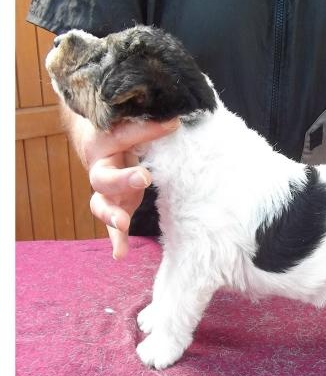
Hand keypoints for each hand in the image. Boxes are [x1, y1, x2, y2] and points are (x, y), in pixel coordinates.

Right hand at [64, 107, 179, 258]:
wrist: (98, 144)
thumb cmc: (123, 131)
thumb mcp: (133, 124)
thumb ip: (151, 125)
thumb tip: (177, 120)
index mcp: (105, 142)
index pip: (125, 135)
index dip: (148, 130)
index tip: (173, 124)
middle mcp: (101, 168)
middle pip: (104, 177)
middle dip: (123, 179)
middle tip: (144, 178)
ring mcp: (106, 191)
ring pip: (100, 204)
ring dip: (111, 215)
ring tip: (122, 223)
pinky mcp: (114, 206)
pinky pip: (111, 227)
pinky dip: (116, 241)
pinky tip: (120, 255)